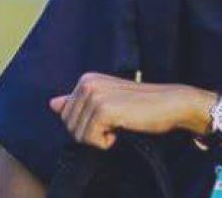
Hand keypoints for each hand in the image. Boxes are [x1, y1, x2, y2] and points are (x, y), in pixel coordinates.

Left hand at [49, 72, 195, 149]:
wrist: (169, 102)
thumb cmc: (141, 104)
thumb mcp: (107, 100)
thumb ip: (79, 101)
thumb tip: (53, 103)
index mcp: (87, 79)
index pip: (66, 116)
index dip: (87, 125)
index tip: (110, 115)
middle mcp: (87, 83)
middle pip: (69, 126)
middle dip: (91, 132)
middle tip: (116, 121)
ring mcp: (95, 95)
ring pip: (78, 135)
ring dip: (100, 138)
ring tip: (120, 123)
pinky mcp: (103, 109)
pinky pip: (91, 140)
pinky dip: (106, 142)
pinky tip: (123, 127)